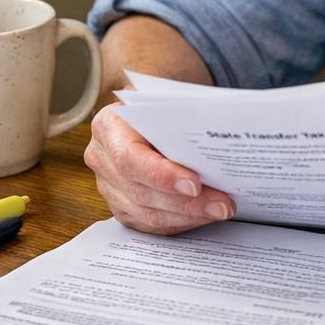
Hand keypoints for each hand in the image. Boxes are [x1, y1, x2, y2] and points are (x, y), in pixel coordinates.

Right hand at [84, 104, 235, 233]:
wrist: (143, 112)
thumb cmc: (158, 105)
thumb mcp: (165, 100)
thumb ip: (181, 119)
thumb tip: (216, 142)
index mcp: (108, 127)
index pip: (130, 159)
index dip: (162, 175)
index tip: (196, 185)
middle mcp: (102, 159)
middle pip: (141, 192)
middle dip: (186, 203)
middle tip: (223, 205)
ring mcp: (109, 186)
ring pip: (146, 214)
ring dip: (188, 216)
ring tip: (220, 211)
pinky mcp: (120, 206)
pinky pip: (149, 224)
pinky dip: (179, 223)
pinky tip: (204, 216)